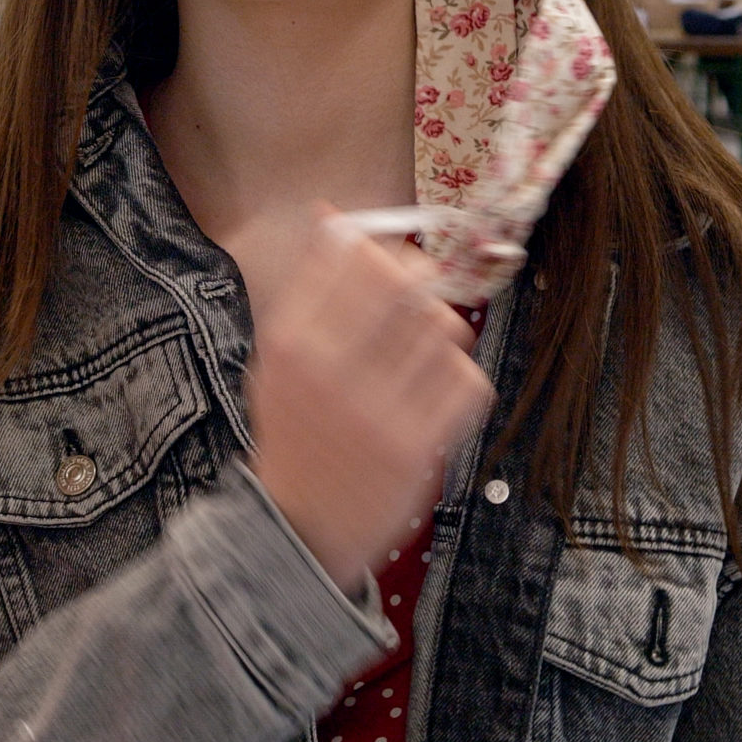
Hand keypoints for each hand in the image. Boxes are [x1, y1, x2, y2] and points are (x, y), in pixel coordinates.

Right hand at [243, 207, 493, 594]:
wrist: (297, 526)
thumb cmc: (294, 430)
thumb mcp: (276, 357)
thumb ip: (306, 287)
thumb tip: (332, 214)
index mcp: (289, 342)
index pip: (350, 254)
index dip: (380, 245)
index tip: (386, 258)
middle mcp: (330, 370)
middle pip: (403, 282)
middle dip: (419, 277)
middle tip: (417, 293)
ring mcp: (376, 410)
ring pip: (443, 327)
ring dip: (441, 328)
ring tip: (422, 347)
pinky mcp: (417, 447)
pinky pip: (466, 380)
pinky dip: (459, 375)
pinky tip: (435, 387)